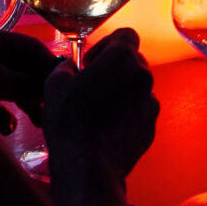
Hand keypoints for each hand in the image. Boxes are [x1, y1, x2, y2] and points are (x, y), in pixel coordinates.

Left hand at [0, 26, 59, 132]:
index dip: (50, 63)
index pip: (30, 47)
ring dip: (26, 105)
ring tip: (39, 122)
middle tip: (54, 107)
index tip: (67, 81)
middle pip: (23, 69)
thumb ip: (27, 83)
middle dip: (37, 89)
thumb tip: (58, 84)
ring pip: (12, 89)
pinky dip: (5, 117)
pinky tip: (7, 127)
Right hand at [44, 28, 158, 180]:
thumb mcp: (55, 85)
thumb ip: (65, 67)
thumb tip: (70, 69)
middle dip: (114, 69)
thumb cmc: (71, 124)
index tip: (91, 62)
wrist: (88, 170)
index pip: (126, 35)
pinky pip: (140, 111)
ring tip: (98, 110)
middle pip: (132, 61)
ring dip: (121, 92)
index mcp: (122, 59)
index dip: (107, 44)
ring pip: (137, 87)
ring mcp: (150, 103)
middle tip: (92, 85)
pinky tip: (107, 128)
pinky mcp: (151, 127)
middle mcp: (143, 76)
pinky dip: (127, 114)